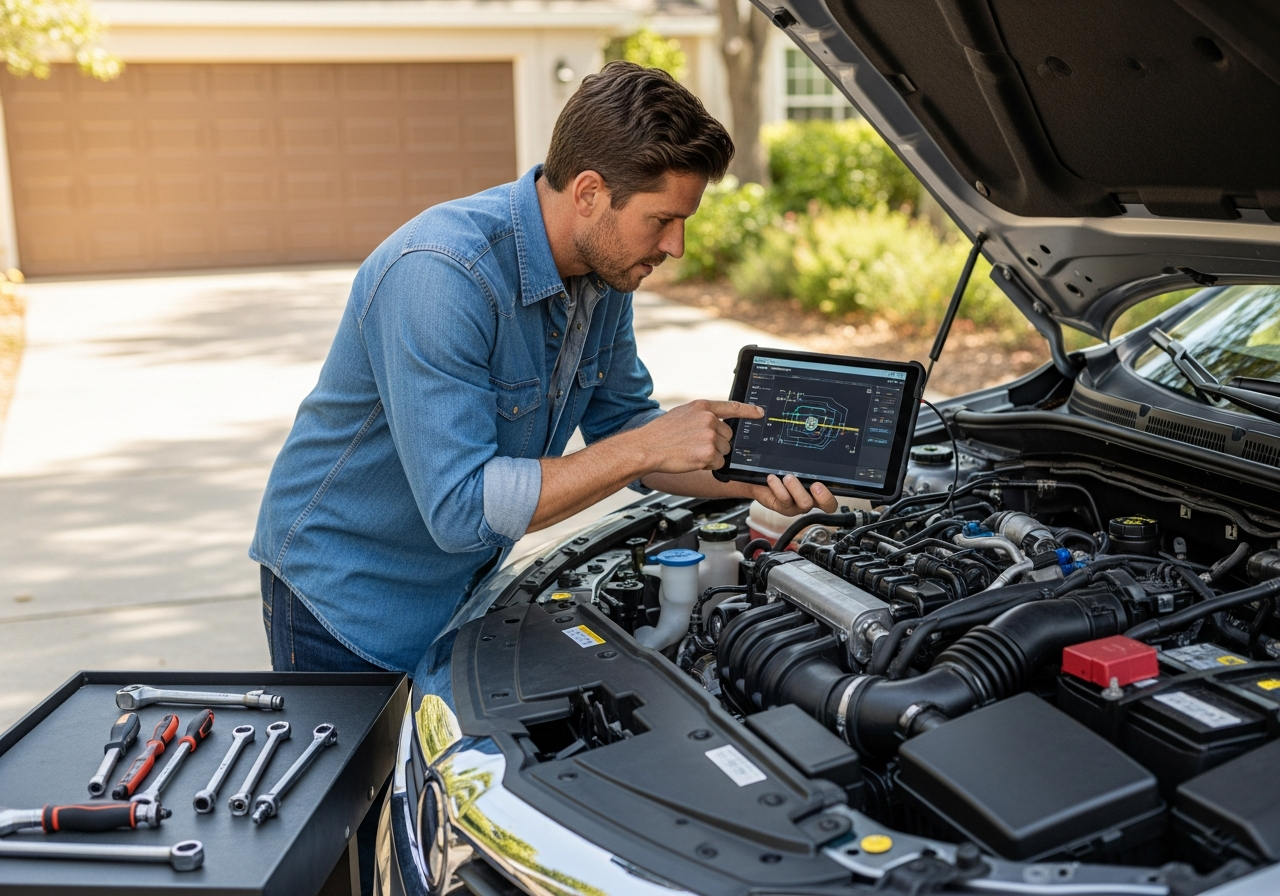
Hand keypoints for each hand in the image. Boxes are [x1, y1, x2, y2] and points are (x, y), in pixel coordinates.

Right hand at [631, 400, 763, 473]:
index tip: (760, 413)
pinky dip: (708, 465)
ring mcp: (709, 436)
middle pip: (728, 435)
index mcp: (703, 407)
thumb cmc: (661, 433)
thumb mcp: (682, 414)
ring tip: (691, 451)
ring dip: (712, 455)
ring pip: (724, 450)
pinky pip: (718, 463)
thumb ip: (702, 416)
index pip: (732, 407)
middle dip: (718, 442)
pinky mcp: (708, 454)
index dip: (749, 411)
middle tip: (696, 444)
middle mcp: (708, 419)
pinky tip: (692, 459)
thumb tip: (717, 423)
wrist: (647, 447)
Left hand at [747, 473, 838, 515]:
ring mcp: (796, 506)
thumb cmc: (781, 473)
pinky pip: (784, 499)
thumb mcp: (795, 467)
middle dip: (822, 494)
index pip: (831, 502)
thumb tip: (814, 450)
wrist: (759, 481)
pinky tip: (772, 478)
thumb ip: (806, 464)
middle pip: (824, 505)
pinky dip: (778, 487)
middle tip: (815, 484)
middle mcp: (809, 501)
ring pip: (805, 503)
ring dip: (797, 488)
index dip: (830, 497)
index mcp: (817, 493)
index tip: (821, 484)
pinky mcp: (782, 507)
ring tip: (787, 477)